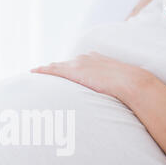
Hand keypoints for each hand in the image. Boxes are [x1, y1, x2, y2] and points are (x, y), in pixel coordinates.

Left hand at [31, 52, 152, 102]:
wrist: (132, 83)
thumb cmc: (130, 90)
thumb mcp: (118, 88)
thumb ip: (110, 91)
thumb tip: (111, 106)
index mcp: (96, 60)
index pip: (76, 64)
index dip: (66, 69)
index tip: (58, 73)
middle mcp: (86, 58)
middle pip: (64, 64)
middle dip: (52, 70)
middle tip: (39, 75)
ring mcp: (79, 63)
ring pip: (56, 66)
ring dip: (45, 71)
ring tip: (32, 74)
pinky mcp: (74, 70)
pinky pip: (53, 69)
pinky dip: (42, 71)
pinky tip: (33, 72)